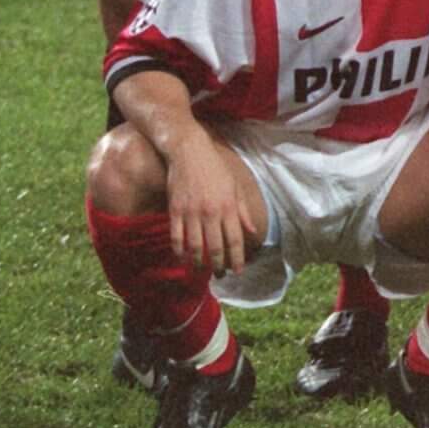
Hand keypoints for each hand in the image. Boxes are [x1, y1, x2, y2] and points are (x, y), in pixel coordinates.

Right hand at [164, 135, 259, 275]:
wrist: (190, 152)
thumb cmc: (216, 168)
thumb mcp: (235, 187)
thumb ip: (243, 211)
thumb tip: (252, 231)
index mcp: (228, 207)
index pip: (235, 239)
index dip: (236, 258)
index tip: (238, 271)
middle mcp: (211, 212)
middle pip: (215, 247)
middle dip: (218, 265)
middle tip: (219, 276)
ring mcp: (192, 212)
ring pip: (195, 246)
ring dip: (198, 263)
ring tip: (201, 272)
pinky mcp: (175, 210)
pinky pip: (176, 237)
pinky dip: (179, 251)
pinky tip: (182, 259)